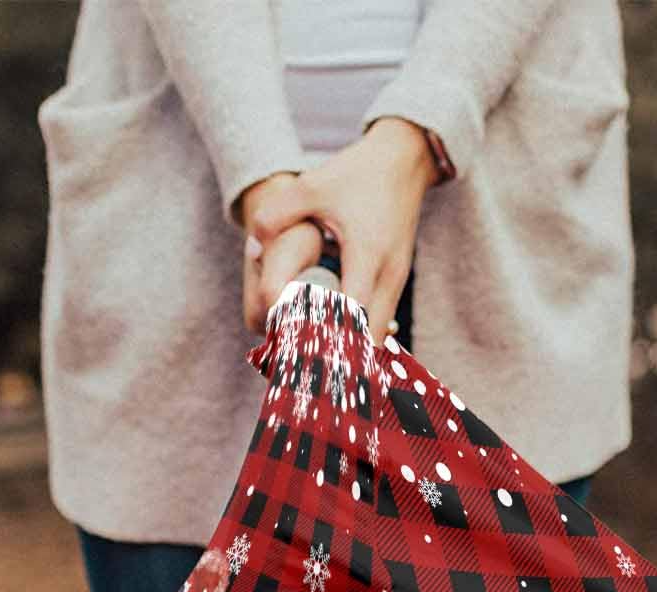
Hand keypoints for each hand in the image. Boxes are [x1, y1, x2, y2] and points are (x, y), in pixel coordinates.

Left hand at [247, 118, 438, 339]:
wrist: (404, 159)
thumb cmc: (357, 173)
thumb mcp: (312, 186)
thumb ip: (276, 214)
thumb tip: (251, 248)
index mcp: (367, 256)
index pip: (351, 317)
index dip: (328, 340)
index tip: (301, 356)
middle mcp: (388, 276)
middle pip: (368, 341)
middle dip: (339, 359)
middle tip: (304, 367)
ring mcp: (397, 282)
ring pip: (376, 337)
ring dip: (350, 351)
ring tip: (316, 360)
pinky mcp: (396, 282)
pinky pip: (379, 323)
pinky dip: (358, 337)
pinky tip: (333, 341)